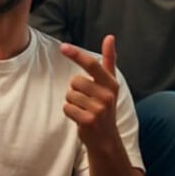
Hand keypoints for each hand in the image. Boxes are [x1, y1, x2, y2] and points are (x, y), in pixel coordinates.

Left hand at [62, 35, 121, 152]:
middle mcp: (107, 95)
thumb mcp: (110, 84)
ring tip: (84, 109)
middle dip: (75, 89)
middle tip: (86, 99)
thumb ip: (109, 60)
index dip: (77, 55)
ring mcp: (99, 108)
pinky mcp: (88, 120)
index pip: (92, 64)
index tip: (63, 47)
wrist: (106, 138)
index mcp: (111, 83)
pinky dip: (70, 112)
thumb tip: (110, 37)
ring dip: (72, 102)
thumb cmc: (104, 106)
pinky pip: (67, 107)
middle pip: (75, 81)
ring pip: (69, 95)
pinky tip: (80, 117)